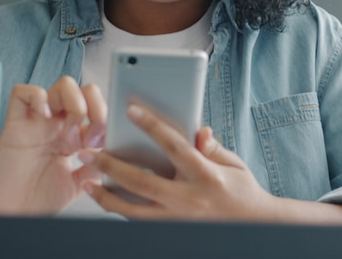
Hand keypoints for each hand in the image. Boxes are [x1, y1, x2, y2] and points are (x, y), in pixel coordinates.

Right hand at [0, 76, 106, 214]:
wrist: (12, 213)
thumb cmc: (37, 199)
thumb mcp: (77, 184)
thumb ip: (95, 166)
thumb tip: (111, 150)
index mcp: (73, 135)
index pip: (95, 107)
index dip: (104, 117)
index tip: (104, 141)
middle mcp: (57, 124)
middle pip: (83, 89)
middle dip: (94, 106)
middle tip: (89, 135)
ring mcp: (37, 121)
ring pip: (62, 85)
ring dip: (73, 103)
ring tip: (69, 133)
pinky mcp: (15, 123)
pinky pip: (24, 92)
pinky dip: (38, 97)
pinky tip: (45, 116)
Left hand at [79, 102, 276, 220]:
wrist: (254, 228)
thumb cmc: (243, 191)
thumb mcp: (234, 164)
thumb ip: (212, 147)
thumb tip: (198, 130)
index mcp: (206, 176)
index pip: (174, 146)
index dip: (152, 126)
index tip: (131, 109)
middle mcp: (189, 200)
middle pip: (142, 182)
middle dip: (111, 166)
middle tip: (87, 152)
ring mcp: (178, 220)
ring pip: (134, 210)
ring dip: (107, 197)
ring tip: (88, 183)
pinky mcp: (172, 231)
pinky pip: (140, 221)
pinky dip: (121, 211)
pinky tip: (106, 199)